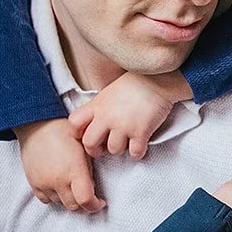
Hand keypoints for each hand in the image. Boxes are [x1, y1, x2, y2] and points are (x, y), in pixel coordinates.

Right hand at [13, 118, 103, 211]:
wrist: (37, 125)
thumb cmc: (63, 132)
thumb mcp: (84, 148)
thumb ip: (89, 170)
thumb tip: (91, 187)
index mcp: (74, 170)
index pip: (86, 200)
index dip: (95, 205)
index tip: (100, 202)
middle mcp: (58, 180)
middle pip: (74, 206)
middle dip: (84, 205)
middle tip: (89, 198)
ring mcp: (44, 183)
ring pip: (60, 203)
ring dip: (69, 200)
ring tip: (73, 188)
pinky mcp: (34, 182)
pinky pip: (46, 199)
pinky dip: (54, 197)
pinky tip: (59, 187)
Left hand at [69, 72, 191, 160]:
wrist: (158, 79)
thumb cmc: (135, 83)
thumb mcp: (109, 92)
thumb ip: (98, 107)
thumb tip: (92, 122)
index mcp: (97, 105)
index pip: (73, 123)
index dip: (77, 133)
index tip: (86, 134)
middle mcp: (107, 117)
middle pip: (89, 143)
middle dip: (95, 150)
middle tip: (103, 148)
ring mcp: (124, 125)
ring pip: (113, 150)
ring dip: (120, 149)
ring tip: (127, 141)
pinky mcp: (141, 132)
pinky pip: (135, 153)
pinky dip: (138, 152)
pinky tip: (140, 143)